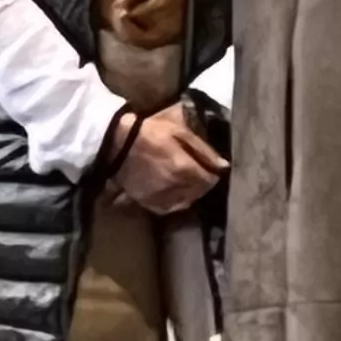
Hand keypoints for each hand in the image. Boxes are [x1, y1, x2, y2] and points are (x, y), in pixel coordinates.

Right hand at [108, 103, 226, 213]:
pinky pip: (168, 208)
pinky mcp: (147, 203)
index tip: (212, 167)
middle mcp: (175, 188)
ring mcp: (160, 198)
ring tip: (186, 181)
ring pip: (185, 202)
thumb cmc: (150, 131)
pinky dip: (174, 201)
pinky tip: (173, 191)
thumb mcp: (179, 131)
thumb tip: (223, 166)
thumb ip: (203, 150)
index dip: (214, 174)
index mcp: (184, 169)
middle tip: (199, 172)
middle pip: (199, 193)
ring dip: (190, 193)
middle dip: (203, 183)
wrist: (116, 143)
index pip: (211, 181)